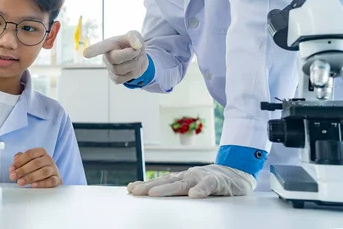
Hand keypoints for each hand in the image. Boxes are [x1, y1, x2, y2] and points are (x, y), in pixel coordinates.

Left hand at [9, 148, 61, 187]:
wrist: (52, 176)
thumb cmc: (38, 167)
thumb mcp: (29, 161)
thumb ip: (20, 160)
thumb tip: (14, 165)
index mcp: (41, 152)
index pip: (29, 154)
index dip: (19, 161)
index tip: (11, 169)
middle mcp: (48, 159)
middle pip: (36, 163)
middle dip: (22, 170)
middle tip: (13, 176)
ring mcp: (53, 169)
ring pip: (43, 172)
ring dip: (30, 177)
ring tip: (21, 182)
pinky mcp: (57, 179)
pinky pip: (50, 181)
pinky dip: (42, 183)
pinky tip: (33, 185)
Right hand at [83, 30, 147, 83]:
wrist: (138, 58)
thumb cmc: (133, 45)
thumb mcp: (136, 36)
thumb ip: (135, 37)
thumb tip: (136, 45)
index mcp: (110, 44)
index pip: (101, 47)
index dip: (94, 50)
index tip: (85, 54)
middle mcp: (106, 55)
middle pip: (114, 58)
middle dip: (129, 54)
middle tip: (137, 50)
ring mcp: (110, 68)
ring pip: (120, 70)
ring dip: (133, 64)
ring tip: (135, 58)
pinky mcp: (114, 78)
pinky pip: (122, 79)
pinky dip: (131, 74)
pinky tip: (131, 68)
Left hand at [127, 165, 255, 198]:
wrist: (236, 172)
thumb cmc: (210, 180)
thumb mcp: (191, 185)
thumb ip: (175, 188)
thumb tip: (152, 193)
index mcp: (181, 178)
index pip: (160, 181)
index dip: (145, 185)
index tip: (130, 189)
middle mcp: (188, 176)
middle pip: (166, 182)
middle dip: (149, 187)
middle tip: (135, 192)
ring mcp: (201, 177)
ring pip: (183, 183)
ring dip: (169, 188)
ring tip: (155, 194)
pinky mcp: (217, 181)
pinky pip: (209, 185)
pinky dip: (201, 189)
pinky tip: (194, 195)